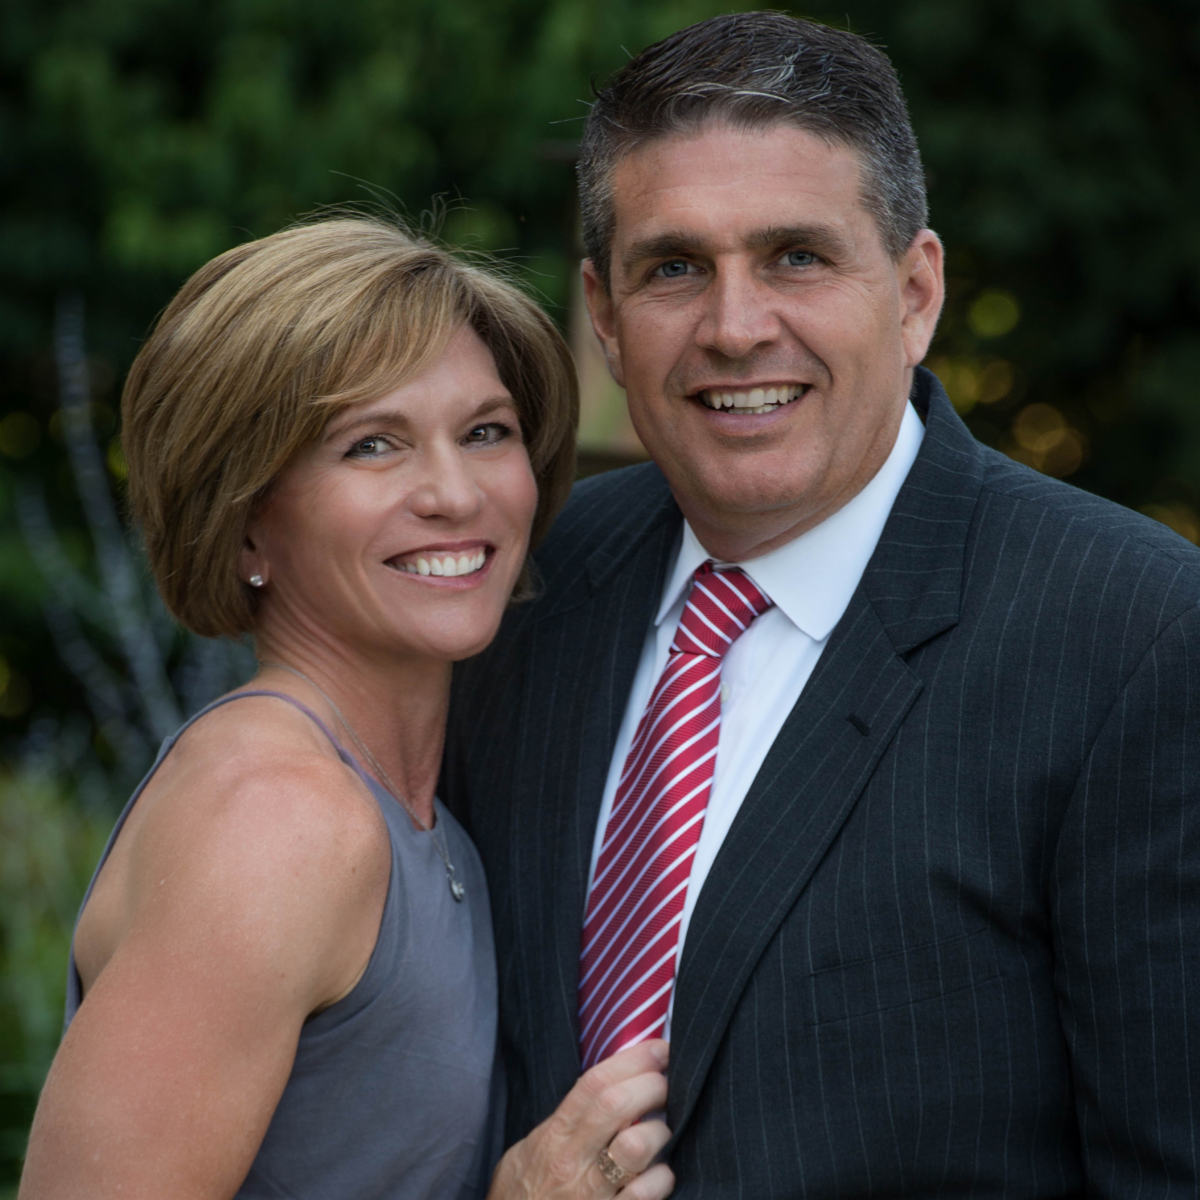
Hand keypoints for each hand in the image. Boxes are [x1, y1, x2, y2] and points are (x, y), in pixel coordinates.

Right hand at [487, 1040, 673, 1199]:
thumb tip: (600, 1093)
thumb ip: (561, 1125)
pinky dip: (662, 1179)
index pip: (593, 1084)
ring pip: (636, 1146)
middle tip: (670, 1083)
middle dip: (652, 1084)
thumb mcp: (527, 1155)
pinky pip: (645, 1195)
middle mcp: (571, 1162)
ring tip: (665, 1131)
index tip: (658, 1048)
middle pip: (617, 1104)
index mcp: (552, 1138)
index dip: (631, 1059)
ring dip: (660, 1131)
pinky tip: (662, 1175)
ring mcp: (590, 1195)